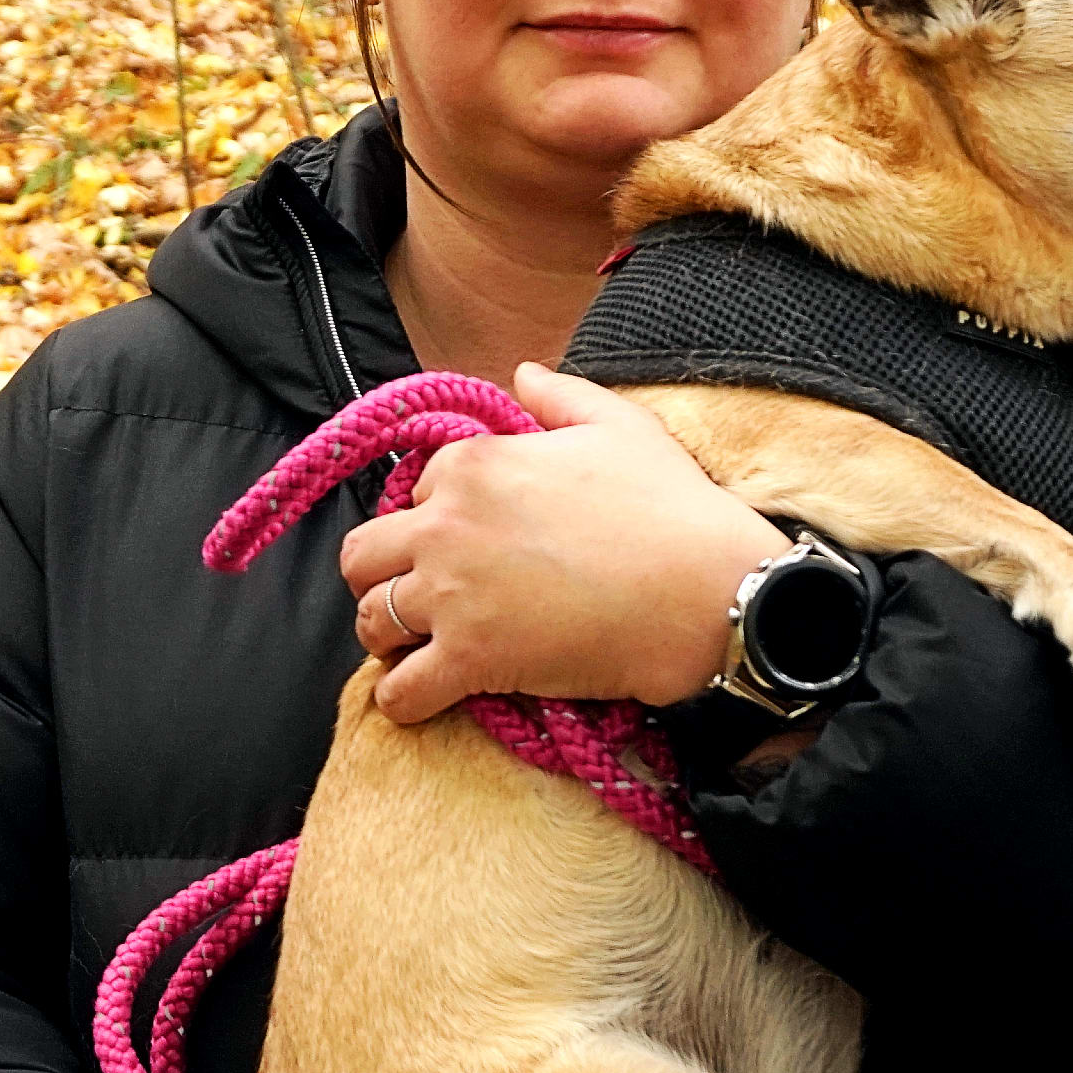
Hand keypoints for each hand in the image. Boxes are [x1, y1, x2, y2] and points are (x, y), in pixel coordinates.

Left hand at [344, 362, 796, 722]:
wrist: (706, 594)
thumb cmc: (671, 508)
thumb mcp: (620, 426)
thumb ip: (559, 395)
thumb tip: (522, 374)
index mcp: (473, 464)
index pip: (417, 490)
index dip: (438, 515)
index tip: (470, 539)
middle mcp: (445, 524)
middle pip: (365, 554)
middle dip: (385, 574)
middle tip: (421, 594)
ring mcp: (452, 594)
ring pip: (371, 620)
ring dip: (388, 635)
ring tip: (418, 645)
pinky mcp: (470, 659)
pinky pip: (400, 690)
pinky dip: (403, 698)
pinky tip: (422, 695)